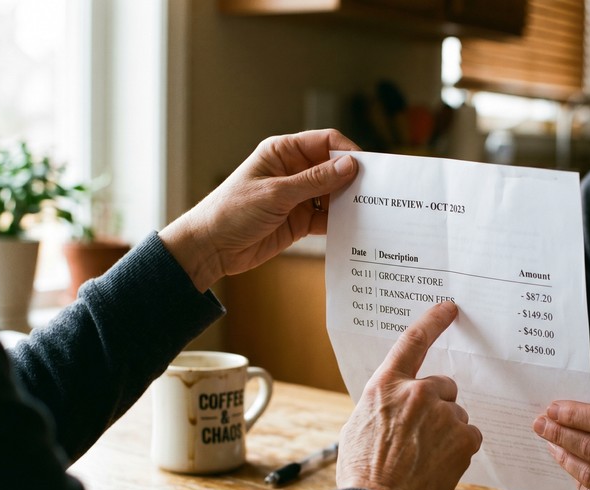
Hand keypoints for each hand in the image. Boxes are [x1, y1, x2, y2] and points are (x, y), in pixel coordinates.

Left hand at [159, 129, 359, 291]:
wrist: (211, 248)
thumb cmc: (232, 211)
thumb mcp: (276, 193)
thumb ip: (315, 181)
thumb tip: (350, 165)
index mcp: (283, 153)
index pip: (325, 142)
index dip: (348, 152)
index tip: (368, 168)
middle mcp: (294, 171)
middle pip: (334, 169)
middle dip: (354, 179)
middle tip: (377, 192)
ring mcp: (298, 197)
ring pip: (334, 195)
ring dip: (349, 203)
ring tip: (371, 212)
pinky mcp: (300, 221)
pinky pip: (328, 218)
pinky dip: (340, 223)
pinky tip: (355, 228)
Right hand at [336, 302, 482, 489]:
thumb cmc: (362, 471)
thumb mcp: (360, 424)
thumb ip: (384, 404)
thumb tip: (397, 404)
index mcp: (387, 385)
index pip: (413, 341)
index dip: (433, 321)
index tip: (449, 308)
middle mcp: (417, 392)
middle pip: (443, 387)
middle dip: (437, 407)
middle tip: (418, 438)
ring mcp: (443, 414)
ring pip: (456, 416)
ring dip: (446, 432)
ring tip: (422, 459)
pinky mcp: (463, 438)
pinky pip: (470, 436)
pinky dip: (459, 449)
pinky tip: (438, 466)